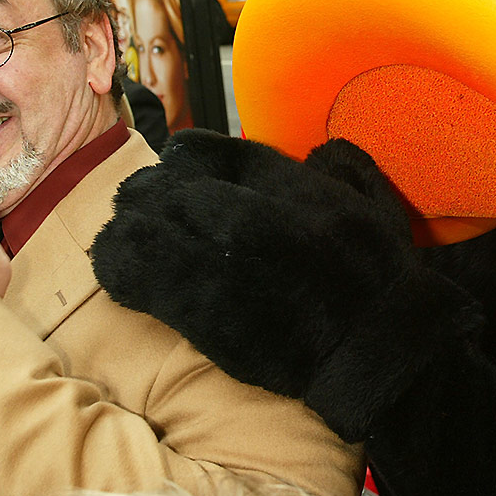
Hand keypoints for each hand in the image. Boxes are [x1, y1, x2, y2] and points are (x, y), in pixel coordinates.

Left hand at [91, 129, 480, 440]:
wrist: (374, 344)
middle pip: (160, 187)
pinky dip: (118, 269)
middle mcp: (240, 209)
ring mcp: (216, 259)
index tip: (179, 178)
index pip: (195, 151)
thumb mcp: (370, 199)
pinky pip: (133, 276)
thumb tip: (321, 153)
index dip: (178, 164)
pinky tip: (120, 272)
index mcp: (275, 177)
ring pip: (138, 226)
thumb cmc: (377, 272)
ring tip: (130, 244)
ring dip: (128, 232)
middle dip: (148, 199)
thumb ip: (341, 165)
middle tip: (147, 214)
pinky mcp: (199, 307)